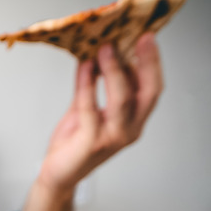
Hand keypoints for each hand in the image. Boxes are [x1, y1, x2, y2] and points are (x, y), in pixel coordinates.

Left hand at [38, 33, 163, 193]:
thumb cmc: (73, 144)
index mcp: (133, 121)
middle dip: (146, 63)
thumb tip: (93, 54)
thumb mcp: (85, 109)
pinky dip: (88, 85)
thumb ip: (90, 86)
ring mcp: (113, 138)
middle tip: (138, 37)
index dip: (153, 63)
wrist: (58, 174)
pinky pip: (91, 109)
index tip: (147, 37)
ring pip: (122, 100)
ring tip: (104, 48)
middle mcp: (129, 130)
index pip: (152, 89)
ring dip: (114, 70)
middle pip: (148, 93)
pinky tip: (84, 68)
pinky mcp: (92, 143)